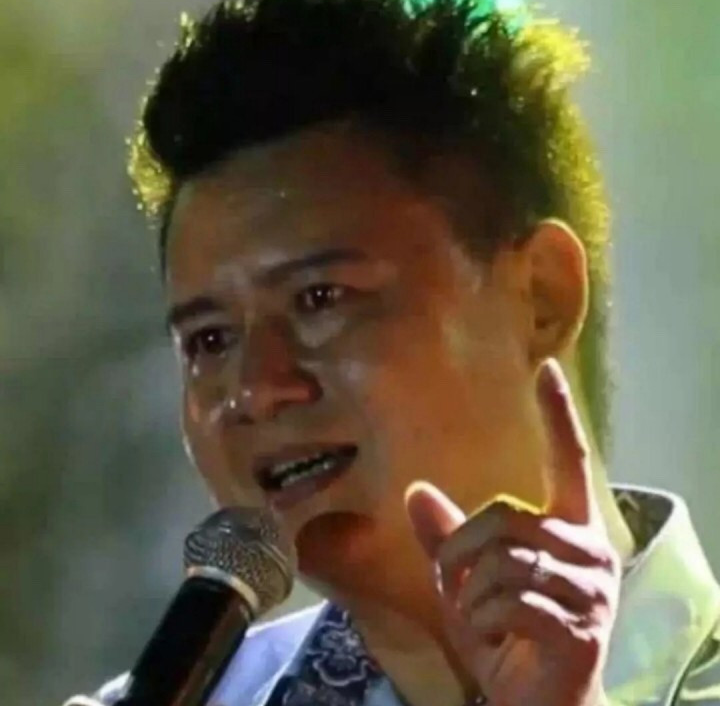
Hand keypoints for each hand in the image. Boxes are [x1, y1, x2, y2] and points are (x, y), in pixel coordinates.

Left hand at [405, 359, 620, 705]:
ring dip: (470, 595)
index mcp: (567, 530)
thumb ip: (446, 538)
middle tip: (453, 586)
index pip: (568, 461)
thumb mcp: (464, 583)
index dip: (558, 416)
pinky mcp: (582, 631)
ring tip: (478, 620)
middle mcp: (591, 552)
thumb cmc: (503, 636)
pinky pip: (510, 603)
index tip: (546, 371)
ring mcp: (593, 591)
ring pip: (505, 560)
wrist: (533, 703)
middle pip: (506, 515)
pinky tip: (494, 643)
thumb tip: (415, 489)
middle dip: (460, 552)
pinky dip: (482, 623)